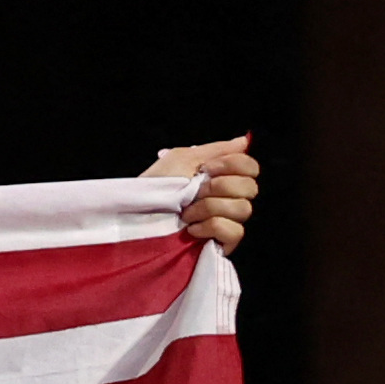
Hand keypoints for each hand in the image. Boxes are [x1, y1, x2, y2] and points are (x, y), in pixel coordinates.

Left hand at [155, 134, 255, 250]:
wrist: (134, 218)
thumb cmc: (154, 187)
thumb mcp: (180, 160)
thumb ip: (214, 149)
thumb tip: (244, 141)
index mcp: (222, 178)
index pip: (250, 167)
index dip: (231, 165)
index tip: (205, 168)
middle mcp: (229, 199)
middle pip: (250, 187)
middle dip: (218, 187)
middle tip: (193, 192)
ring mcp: (228, 222)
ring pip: (243, 209)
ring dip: (209, 208)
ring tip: (185, 213)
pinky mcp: (222, 243)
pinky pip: (235, 232)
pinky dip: (212, 227)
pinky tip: (191, 229)